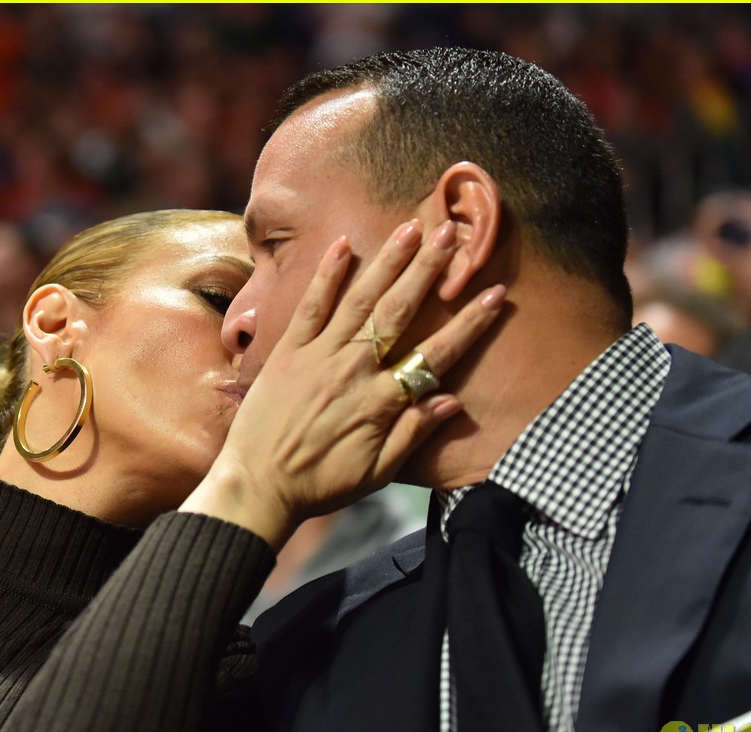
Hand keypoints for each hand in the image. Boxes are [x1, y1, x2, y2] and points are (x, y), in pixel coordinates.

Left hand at [182, 219, 504, 547]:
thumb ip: (414, 434)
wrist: (256, 486)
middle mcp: (353, 370)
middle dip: (427, 271)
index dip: (468, 324)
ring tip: (411, 227)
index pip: (436, 355)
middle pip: (399, 312)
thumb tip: (453, 400)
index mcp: (380, 402)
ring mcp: (318, 356)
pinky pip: (310, 306)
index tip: (494, 294)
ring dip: (388, 261)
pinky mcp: (287, 351)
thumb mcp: (376, 473)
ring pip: (360, 299)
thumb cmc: (319, 485)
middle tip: (450, 235)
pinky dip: (327, 274)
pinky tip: (344, 244)